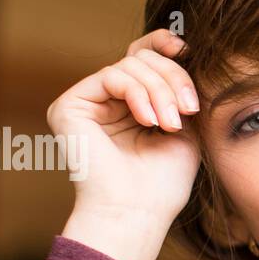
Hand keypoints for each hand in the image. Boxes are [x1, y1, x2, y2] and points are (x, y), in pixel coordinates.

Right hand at [49, 29, 200, 259]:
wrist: (138, 213)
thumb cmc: (163, 183)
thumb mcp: (185, 129)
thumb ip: (180, 92)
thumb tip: (184, 51)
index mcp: (131, 105)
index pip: (144, 59)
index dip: (164, 46)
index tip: (188, 48)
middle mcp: (106, 101)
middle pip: (141, 58)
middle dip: (172, 78)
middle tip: (189, 110)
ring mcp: (87, 102)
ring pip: (130, 65)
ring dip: (160, 91)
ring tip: (171, 124)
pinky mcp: (69, 106)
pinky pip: (111, 76)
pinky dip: (138, 94)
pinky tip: (149, 120)